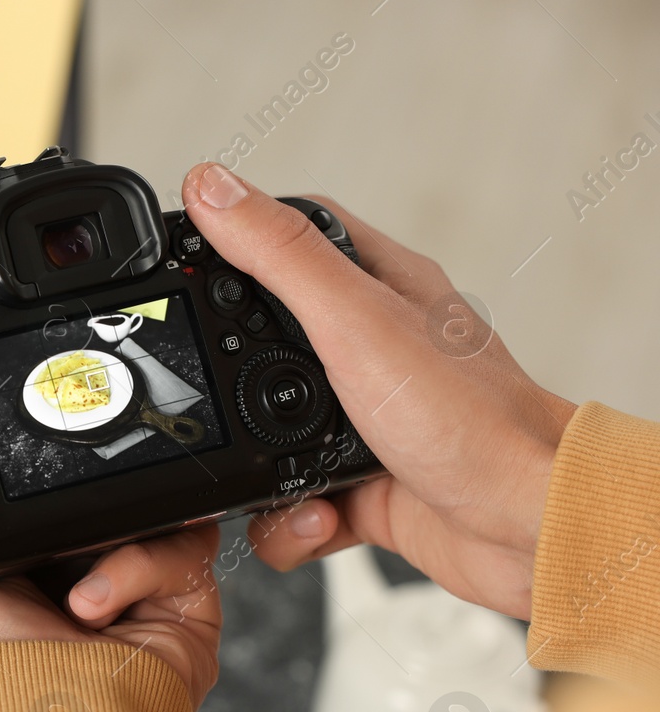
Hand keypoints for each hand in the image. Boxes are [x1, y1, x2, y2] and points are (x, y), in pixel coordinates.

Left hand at [0, 410, 221, 704]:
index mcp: (22, 558)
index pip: (38, 485)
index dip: (32, 466)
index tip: (20, 450)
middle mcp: (80, 567)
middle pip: (101, 489)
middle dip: (83, 499)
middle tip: (56, 520)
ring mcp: (137, 584)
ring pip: (147, 507)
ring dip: (109, 538)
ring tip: (72, 585)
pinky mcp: (183, 598)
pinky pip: (180, 544)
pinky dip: (137, 568)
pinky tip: (98, 607)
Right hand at [182, 162, 576, 619]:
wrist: (524, 527)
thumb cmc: (471, 418)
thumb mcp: (354, 321)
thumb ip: (279, 255)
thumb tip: (212, 184)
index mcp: (381, 288)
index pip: (296, 235)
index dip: (236, 238)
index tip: (186, 253)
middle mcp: (373, 350)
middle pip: (264, 340)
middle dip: (226, 377)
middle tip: (202, 388)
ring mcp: (364, 420)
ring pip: (268, 433)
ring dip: (253, 467)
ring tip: (271, 477)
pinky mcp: (359, 485)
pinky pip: (290, 500)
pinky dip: (286, 519)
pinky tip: (309, 516)